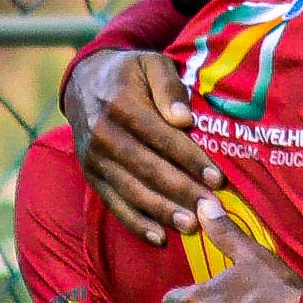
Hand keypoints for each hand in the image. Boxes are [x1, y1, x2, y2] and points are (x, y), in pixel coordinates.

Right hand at [72, 48, 230, 248]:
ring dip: (163, 211)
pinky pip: (114, 203)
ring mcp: (94, 158)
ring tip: (192, 227)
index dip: (190, 159)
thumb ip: (169, 87)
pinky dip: (136, 223)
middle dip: (182, 191)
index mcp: (120, 104)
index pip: (161, 137)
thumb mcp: (151, 64)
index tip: (218, 179)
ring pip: (132, 190)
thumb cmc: (130, 74)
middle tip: (212, 210)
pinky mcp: (91, 175)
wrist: (83, 82)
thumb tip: (183, 119)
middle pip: (148, 168)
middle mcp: (102, 134)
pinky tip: (160, 238)